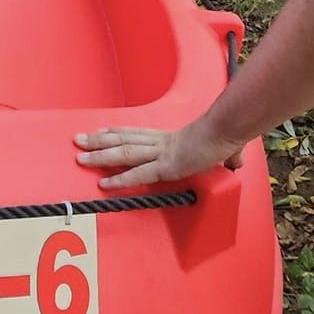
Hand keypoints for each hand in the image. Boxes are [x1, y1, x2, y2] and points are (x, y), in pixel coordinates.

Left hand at [74, 123, 244, 190]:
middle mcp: (160, 142)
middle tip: (78, 141)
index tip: (99, 133)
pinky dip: (120, 178)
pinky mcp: (166, 166)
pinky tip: (104, 183)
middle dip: (98, 141)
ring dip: (100, 156)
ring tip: (81, 158)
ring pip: (124, 153)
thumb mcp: (225, 148)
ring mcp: (161, 153)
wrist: (228, 130)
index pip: (136, 133)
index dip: (115, 133)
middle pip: (123, 139)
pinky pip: (138, 174)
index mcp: (170, 138)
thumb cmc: (227, 136)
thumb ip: (227, 156)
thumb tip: (235, 162)